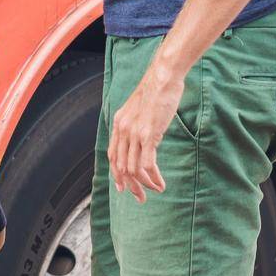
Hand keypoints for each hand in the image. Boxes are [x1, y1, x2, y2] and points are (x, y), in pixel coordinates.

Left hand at [108, 62, 185, 202]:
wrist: (163, 77)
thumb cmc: (156, 91)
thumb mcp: (140, 109)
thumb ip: (137, 124)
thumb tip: (143, 139)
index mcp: (119, 124)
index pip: (112, 156)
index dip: (117, 174)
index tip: (123, 187)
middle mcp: (123, 130)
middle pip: (121, 166)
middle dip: (130, 185)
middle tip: (140, 198)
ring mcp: (134, 133)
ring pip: (133, 169)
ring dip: (145, 184)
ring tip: (156, 189)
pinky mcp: (148, 134)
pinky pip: (146, 164)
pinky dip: (153, 178)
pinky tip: (161, 183)